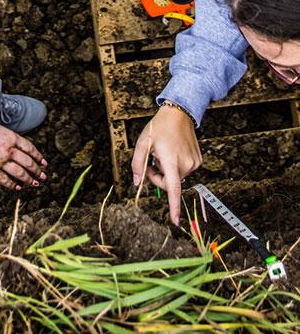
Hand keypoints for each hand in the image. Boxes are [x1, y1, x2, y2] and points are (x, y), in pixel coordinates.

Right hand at [0, 114, 46, 189]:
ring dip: (29, 179)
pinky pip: (4, 180)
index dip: (38, 156)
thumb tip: (16, 147)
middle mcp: (8, 150)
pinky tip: (17, 187)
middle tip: (43, 176)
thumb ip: (8, 138)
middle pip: (28, 162)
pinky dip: (12, 185)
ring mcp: (0, 161)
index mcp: (11, 137)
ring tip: (34, 183)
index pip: (30, 148)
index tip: (44, 162)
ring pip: (19, 173)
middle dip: (37, 170)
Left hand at [131, 105, 201, 224]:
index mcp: (171, 160)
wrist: (178, 114)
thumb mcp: (142, 143)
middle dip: (158, 177)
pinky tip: (174, 151)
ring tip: (164, 153)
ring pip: (176, 178)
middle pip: (169, 184)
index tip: (175, 221)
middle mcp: (185, 164)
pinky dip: (176, 166)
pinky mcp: (198, 161)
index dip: (173, 206)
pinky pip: (184, 171)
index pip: (173, 188)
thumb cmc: (159, 128)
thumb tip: (137, 182)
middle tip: (152, 162)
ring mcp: (194, 163)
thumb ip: (137, 164)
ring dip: (168, 170)